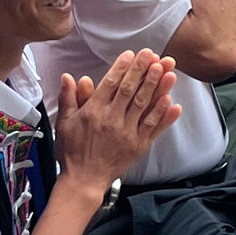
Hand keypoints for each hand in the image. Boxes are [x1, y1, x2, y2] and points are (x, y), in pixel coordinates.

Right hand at [55, 49, 177, 190]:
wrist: (83, 180)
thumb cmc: (72, 152)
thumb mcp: (64, 123)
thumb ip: (68, 98)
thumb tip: (68, 76)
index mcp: (93, 112)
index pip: (110, 84)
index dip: (122, 67)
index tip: (131, 54)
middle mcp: (112, 120)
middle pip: (130, 90)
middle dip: (142, 70)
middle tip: (153, 55)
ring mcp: (127, 133)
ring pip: (144, 105)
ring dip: (157, 87)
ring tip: (166, 70)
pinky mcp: (138, 145)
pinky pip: (153, 127)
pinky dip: (163, 114)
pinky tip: (172, 101)